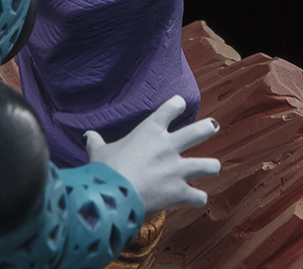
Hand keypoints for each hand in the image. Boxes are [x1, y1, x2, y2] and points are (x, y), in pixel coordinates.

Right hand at [84, 95, 220, 214]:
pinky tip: (199, 199)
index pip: (169, 109)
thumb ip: (97, 143)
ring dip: (211, 165)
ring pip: (205, 164)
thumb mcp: (99, 152)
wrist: (116, 195)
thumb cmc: (106, 170)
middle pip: (196, 132)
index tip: (178, 103)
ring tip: (215, 166)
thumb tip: (88, 136)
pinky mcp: (180, 191)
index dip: (176, 105)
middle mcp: (168, 146)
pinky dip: (198, 198)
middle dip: (207, 128)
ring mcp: (177, 169)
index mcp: (150, 130)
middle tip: (213, 126)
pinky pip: (197, 196)